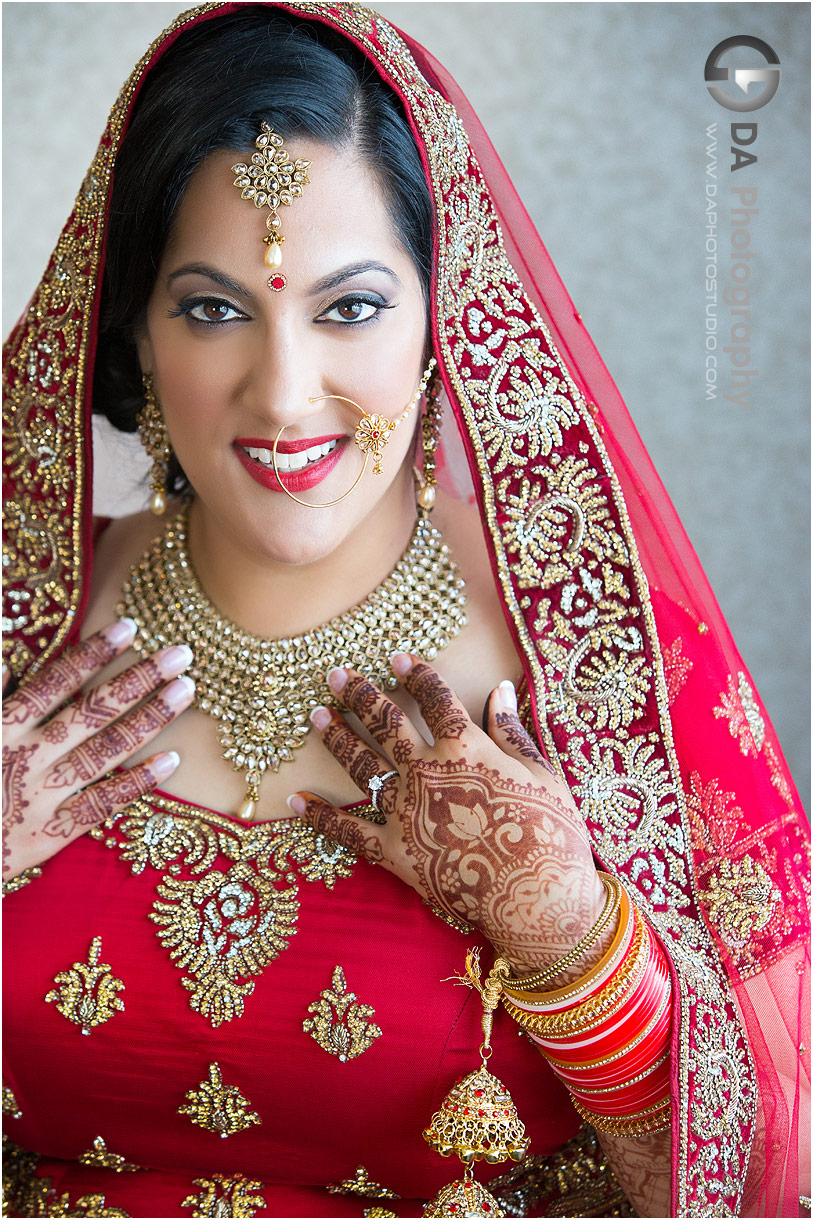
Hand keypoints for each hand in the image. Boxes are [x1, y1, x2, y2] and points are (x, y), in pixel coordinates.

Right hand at [2, 619, 193, 881]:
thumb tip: (4, 657)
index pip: (53, 682)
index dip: (91, 654)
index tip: (129, 628)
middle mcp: (23, 759)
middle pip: (91, 712)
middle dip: (138, 679)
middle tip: (181, 654)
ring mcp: (38, 798)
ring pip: (105, 753)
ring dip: (149, 721)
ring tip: (185, 692)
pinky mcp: (47, 836)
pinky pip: (100, 806)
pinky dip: (137, 783)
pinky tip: (172, 760)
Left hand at [288, 653, 603, 976]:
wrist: (537, 901)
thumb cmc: (552, 835)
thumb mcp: (542, 774)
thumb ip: (512, 731)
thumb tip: (500, 690)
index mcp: (465, 749)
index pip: (434, 699)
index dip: (416, 673)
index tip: (397, 657)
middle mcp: (426, 773)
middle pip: (386, 724)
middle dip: (359, 695)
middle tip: (336, 675)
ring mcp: (405, 812)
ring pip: (362, 765)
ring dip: (338, 738)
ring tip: (317, 716)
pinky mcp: (394, 852)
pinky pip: (349, 831)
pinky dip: (320, 816)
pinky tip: (296, 800)